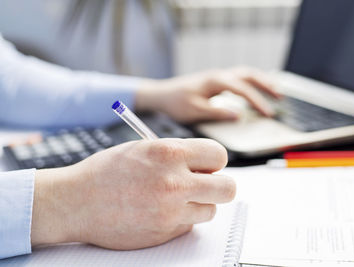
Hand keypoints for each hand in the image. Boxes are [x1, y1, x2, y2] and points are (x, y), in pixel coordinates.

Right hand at [31, 138, 235, 249]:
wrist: (75, 202)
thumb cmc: (105, 172)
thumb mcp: (143, 148)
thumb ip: (177, 154)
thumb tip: (205, 163)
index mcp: (169, 153)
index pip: (219, 154)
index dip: (214, 160)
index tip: (207, 164)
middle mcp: (174, 182)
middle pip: (228, 188)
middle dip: (220, 185)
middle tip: (205, 183)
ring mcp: (170, 211)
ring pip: (210, 209)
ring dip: (198, 204)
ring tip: (175, 198)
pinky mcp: (164, 232)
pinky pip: (189, 225)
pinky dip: (181, 219)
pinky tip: (159, 211)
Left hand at [135, 66, 280, 122]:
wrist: (163, 94)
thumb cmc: (176, 103)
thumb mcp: (195, 111)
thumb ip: (217, 112)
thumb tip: (239, 115)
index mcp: (215, 81)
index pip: (243, 89)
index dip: (257, 101)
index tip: (268, 114)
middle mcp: (219, 75)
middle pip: (249, 75)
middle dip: (266, 85)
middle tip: (280, 97)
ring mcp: (218, 76)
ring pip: (246, 74)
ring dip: (261, 82)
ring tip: (275, 93)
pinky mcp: (216, 81)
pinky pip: (239, 78)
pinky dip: (252, 83)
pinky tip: (257, 92)